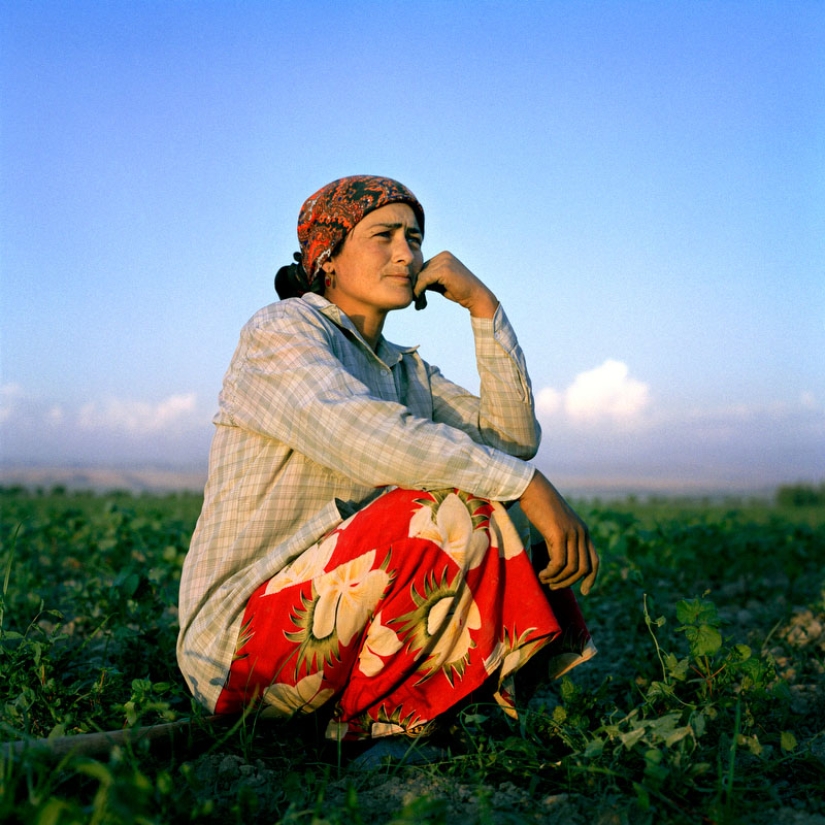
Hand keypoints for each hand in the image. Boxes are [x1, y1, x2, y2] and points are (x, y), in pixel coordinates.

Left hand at [413, 251, 497, 317]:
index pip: (423, 268)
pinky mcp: (443, 270)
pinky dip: (419, 291)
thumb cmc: (460, 292)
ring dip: (417, 292)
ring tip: (420, 305)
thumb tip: (412, 282)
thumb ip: (429, 279)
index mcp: (444, 256)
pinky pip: (423, 280)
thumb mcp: (441, 283)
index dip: (418, 284)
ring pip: (420, 276)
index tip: (418, 298)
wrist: (476, 297)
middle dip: (417, 288)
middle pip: (420, 271)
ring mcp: (444, 261)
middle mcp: (443, 255)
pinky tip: (421, 302)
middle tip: (418, 304)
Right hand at [518, 470, 598, 594]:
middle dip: (569, 582)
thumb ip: (561, 541)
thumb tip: (559, 564)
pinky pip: (559, 563)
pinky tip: (542, 574)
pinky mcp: (559, 534)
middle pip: (582, 568)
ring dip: (557, 579)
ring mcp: (571, 533)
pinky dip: (551, 573)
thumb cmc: (539, 506)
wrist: (532, 488)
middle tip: (553, 586)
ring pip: (571, 568)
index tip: (584, 591)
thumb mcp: (555, 525)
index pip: (595, 561)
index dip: (592, 578)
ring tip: (544, 580)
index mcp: (583, 531)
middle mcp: (581, 533)